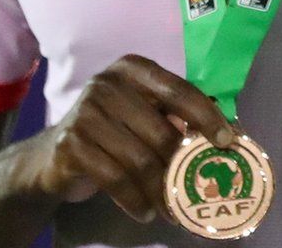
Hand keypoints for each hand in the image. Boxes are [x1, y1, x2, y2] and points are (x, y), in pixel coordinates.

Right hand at [13, 54, 235, 223]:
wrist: (51, 155)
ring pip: (140, 159)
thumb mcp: (144, 114)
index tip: (227, 141)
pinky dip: (135, 199)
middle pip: (162, 131)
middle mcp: (107, 84)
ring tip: (173, 210)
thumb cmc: (113, 131)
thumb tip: (231, 135)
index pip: (179, 91)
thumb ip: (179, 116)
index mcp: (133, 69)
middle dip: (183, 165)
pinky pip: (115, 177)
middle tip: (197, 189)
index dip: (207, 117)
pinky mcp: (71, 144)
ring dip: (161, 190)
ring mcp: (85, 113)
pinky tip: (146, 212)